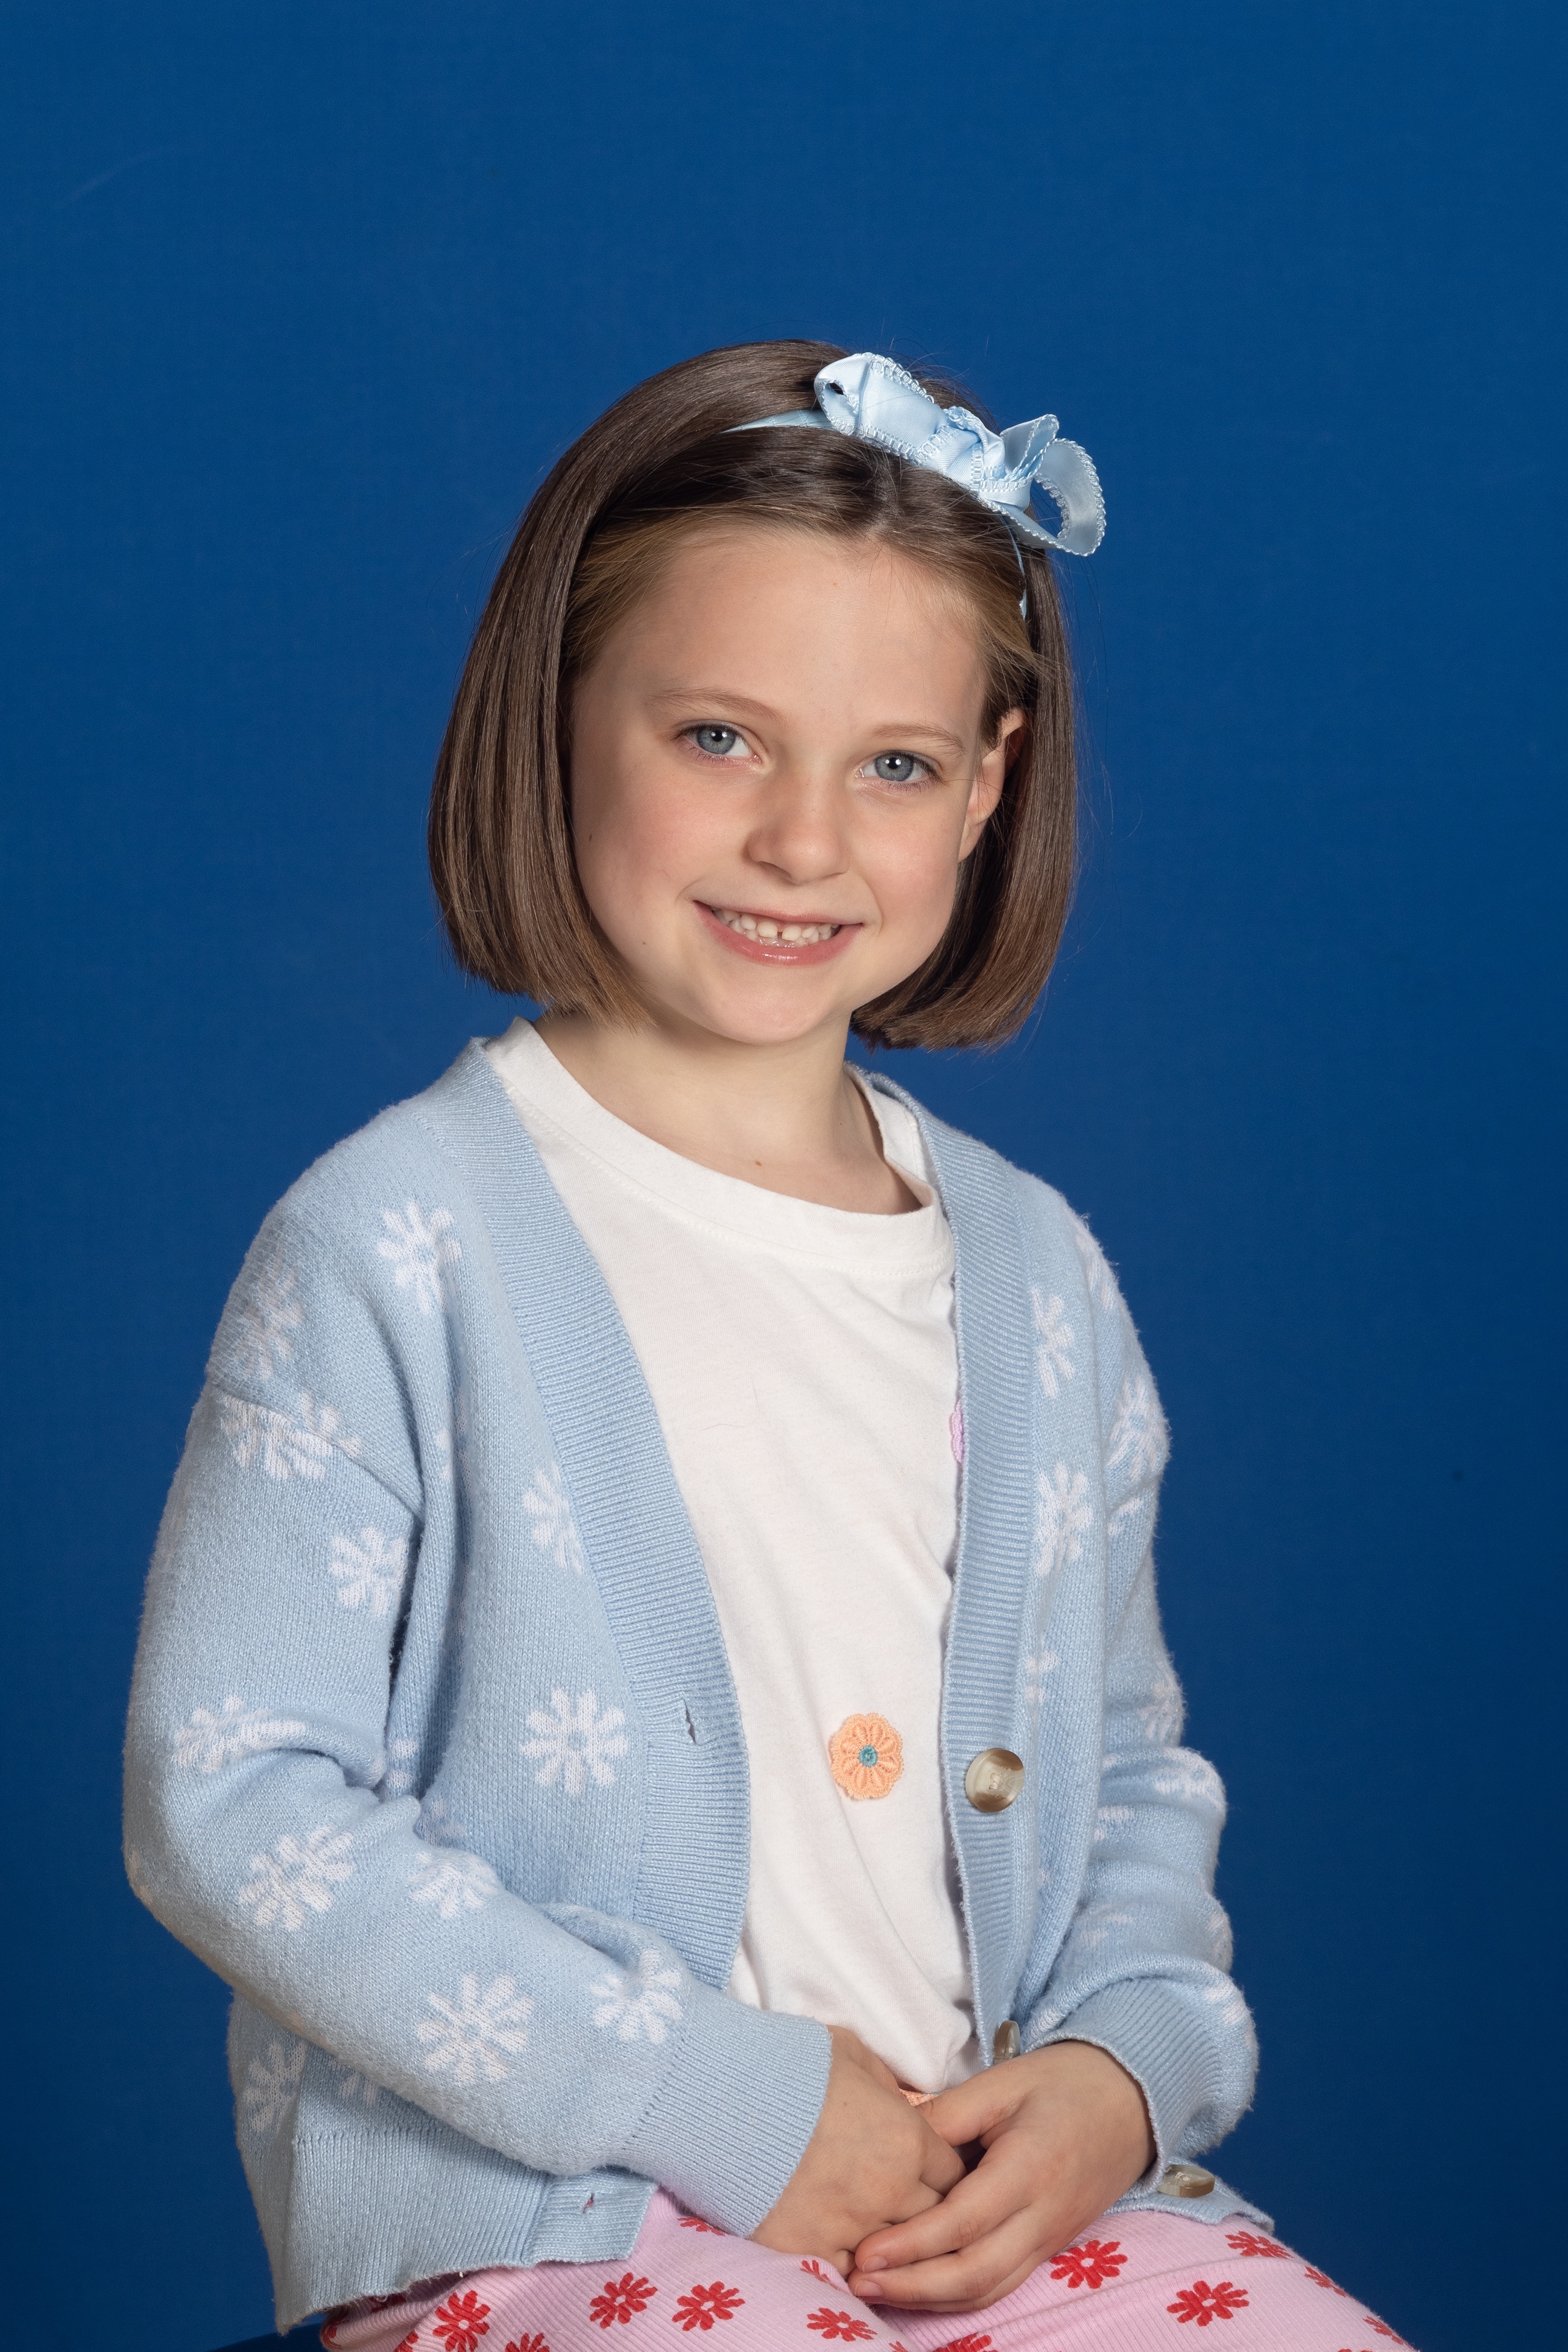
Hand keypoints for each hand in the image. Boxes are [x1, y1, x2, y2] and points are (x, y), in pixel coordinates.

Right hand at [751, 2027, 966, 2277]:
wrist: (722, 2095)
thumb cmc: (788, 2065)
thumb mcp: (851, 2054)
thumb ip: (887, 2086)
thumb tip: (901, 2105)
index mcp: (907, 2140)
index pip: (954, 2174)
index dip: (946, 2172)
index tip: (931, 2169)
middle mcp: (888, 2191)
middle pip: (936, 2220)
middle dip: (929, 2211)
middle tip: (909, 2200)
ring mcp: (850, 2227)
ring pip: (898, 2255)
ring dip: (894, 2242)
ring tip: (881, 2227)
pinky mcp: (808, 2250)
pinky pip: (852, 2274)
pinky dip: (855, 2263)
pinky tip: (847, 2246)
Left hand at [847, 2040, 1154, 2311]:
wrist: (1130, 2100)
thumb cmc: (1062, 2083)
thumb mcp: (1003, 2081)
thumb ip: (948, 2115)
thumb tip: (893, 2143)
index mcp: (1030, 2168)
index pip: (964, 2222)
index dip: (912, 2244)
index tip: (865, 2250)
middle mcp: (1042, 2216)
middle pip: (975, 2272)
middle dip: (913, 2285)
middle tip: (857, 2280)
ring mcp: (1049, 2238)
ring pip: (988, 2290)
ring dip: (930, 2299)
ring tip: (875, 2291)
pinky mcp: (1049, 2247)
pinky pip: (1002, 2284)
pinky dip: (958, 2296)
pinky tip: (919, 2288)